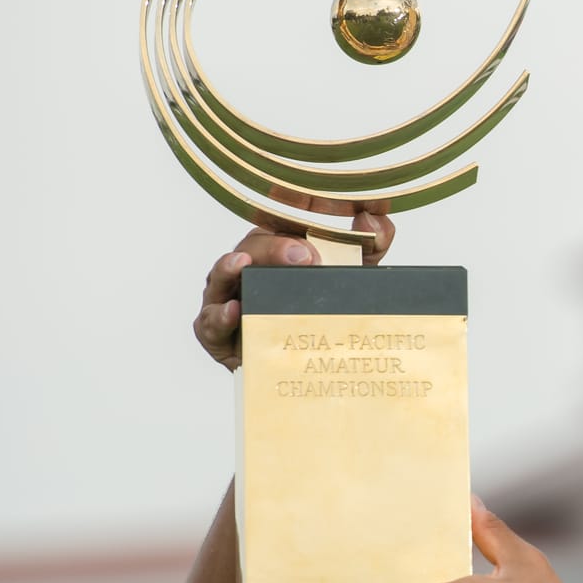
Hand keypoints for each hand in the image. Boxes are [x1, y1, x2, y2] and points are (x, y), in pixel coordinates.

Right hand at [193, 211, 394, 370]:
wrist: (315, 368)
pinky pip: (209, 322)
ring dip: (229, 268)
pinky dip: (218, 316)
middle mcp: (248, 269)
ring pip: (221, 278)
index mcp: (275, 249)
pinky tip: (233, 311)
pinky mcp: (216, 334)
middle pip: (251, 247)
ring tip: (242, 264)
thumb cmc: (326, 314)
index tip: (311, 228)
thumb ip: (372, 244)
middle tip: (303, 256)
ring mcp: (227, 298)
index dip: (291, 221)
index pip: (277, 224)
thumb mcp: (356, 277)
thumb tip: (372, 215)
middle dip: (273, 248)